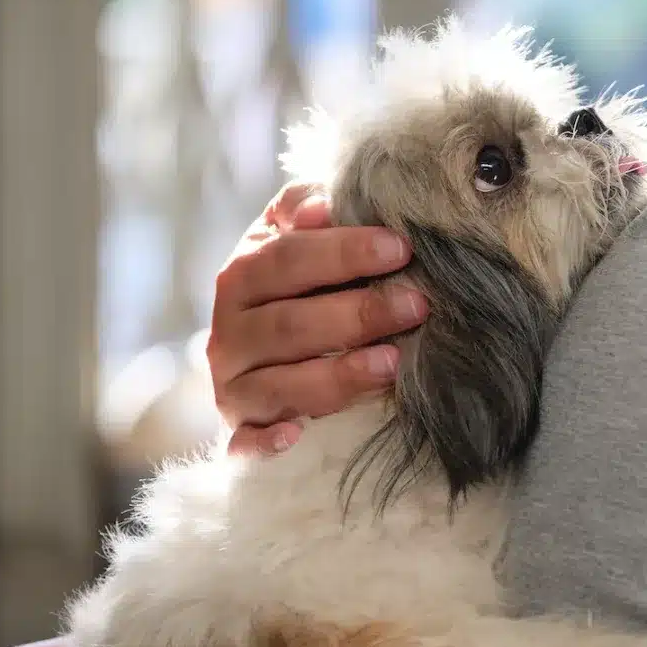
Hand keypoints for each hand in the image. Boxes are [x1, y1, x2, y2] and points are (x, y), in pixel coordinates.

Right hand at [207, 183, 428, 455]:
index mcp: (242, 277)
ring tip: (392, 363)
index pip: (288, 259)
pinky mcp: (240, 430)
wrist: (252, 355)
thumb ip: (304, 211)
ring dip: (338, 375)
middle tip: (417, 304)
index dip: (344, 253)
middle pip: (290, 324)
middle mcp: (230, 333)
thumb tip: (322, 204)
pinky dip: (263, 443)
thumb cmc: (292, 289)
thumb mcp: (290, 241)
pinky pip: (244, 443)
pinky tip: (295, 436)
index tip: (400, 248)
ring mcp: (232, 386)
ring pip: (280, 384)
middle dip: (357, 313)